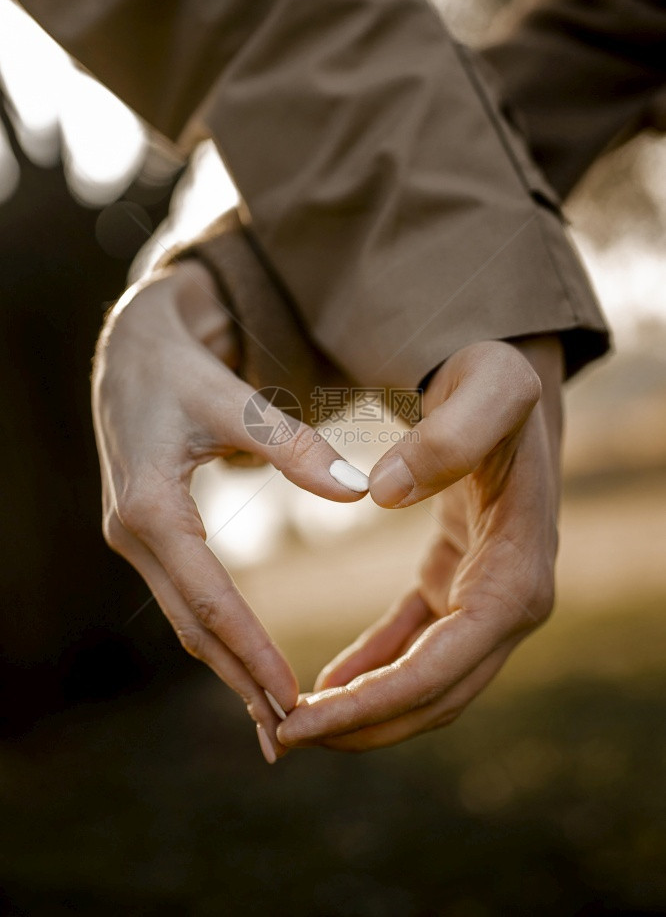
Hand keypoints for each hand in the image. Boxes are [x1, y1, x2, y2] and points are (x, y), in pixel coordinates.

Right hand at [92, 259, 367, 760]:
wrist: (130, 348)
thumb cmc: (183, 367)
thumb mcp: (234, 401)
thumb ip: (293, 446)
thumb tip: (357, 488)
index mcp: (152, 506)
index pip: (210, 599)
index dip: (251, 651)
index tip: (291, 698)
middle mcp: (132, 532)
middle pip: (193, 624)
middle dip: (238, 680)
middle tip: (285, 737)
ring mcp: (133, 536)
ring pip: (186, 617)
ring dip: (226, 665)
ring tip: (271, 717)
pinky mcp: (148, 532)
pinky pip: (185, 595)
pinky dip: (217, 632)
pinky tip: (246, 659)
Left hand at [277, 337, 562, 750]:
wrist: (509, 387)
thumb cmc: (500, 383)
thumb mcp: (487, 387)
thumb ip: (447, 436)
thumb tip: (380, 495)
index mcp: (517, 575)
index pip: (444, 667)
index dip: (375, 703)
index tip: (305, 718)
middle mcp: (513, 602)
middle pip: (437, 695)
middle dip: (362, 726)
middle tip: (282, 737)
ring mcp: (489, 599)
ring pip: (428, 684)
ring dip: (365, 711)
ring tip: (294, 721)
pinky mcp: (461, 587)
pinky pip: (417, 647)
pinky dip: (375, 672)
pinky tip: (329, 685)